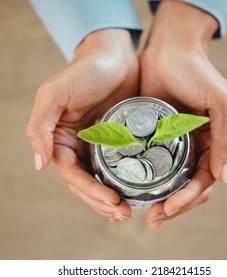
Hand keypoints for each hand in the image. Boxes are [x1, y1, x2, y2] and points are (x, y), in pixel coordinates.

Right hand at [27, 29, 138, 222]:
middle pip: (86, 183)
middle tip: (123, 214)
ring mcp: (97, 145)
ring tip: (127, 212)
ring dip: (111, 199)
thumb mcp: (55, 95)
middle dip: (102, 201)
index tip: (112, 202)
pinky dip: (122, 184)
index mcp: (60, 139)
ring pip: (101, 180)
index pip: (72, 175)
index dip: (90, 191)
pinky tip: (131, 195)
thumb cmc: (84, 72)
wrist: (113, 56)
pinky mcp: (117, 141)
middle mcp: (77, 146)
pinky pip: (118, 167)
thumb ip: (41, 129)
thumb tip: (39, 165)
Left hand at [140, 2, 226, 229]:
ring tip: (144, 213)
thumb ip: (225, 138)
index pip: (203, 181)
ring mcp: (170, 143)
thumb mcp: (221, 101)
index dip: (188, 199)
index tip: (168, 210)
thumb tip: (223, 178)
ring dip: (159, 199)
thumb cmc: (196, 72)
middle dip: (173, 206)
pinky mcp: (151, 136)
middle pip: (186, 187)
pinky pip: (148, 163)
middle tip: (155, 219)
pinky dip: (144, 179)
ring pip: (168, 180)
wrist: (168, 50)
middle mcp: (191, 147)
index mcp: (210, 143)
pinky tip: (134, 190)